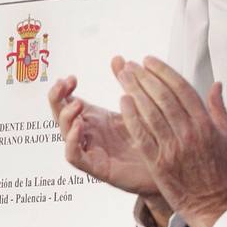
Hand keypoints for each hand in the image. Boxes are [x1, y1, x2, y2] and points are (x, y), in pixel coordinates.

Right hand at [48, 59, 159, 196]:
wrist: (169, 168)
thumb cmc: (152, 139)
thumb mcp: (138, 107)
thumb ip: (126, 83)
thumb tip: (118, 58)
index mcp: (94, 119)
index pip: (67, 102)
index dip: (63, 90)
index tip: (71, 78)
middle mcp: (89, 133)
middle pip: (60, 115)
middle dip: (57, 98)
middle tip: (65, 84)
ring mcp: (90, 150)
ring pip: (65, 134)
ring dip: (66, 117)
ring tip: (77, 104)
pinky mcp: (96, 167)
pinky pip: (74, 156)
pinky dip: (72, 141)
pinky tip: (80, 127)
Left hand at [117, 56, 226, 226]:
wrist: (212, 204)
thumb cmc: (221, 171)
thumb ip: (219, 110)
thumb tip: (216, 84)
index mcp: (206, 124)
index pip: (182, 89)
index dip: (164, 72)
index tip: (149, 61)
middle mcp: (189, 133)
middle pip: (163, 97)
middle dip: (145, 77)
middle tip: (131, 65)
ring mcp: (173, 147)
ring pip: (151, 112)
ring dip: (135, 91)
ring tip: (123, 76)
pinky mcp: (159, 162)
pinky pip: (142, 135)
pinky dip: (131, 116)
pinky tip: (123, 101)